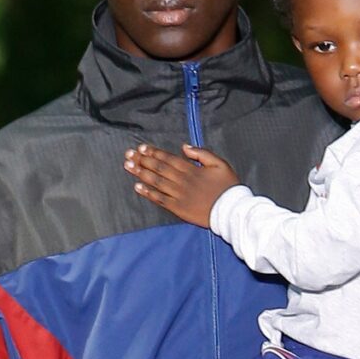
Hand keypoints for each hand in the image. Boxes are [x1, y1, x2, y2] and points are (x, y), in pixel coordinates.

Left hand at [124, 142, 240, 227]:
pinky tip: (137, 187)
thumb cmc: (227, 186)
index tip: (141, 148)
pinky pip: (160, 199)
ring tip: (128, 166)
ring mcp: (178, 195)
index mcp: (191, 169)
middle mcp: (182, 181)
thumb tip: (184, 147)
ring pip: (156, 182)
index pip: (168, 158)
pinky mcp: (178, 208)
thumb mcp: (220, 164)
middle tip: (128, 154)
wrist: (231, 211)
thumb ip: (202, 153)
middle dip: (142, 160)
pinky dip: (148, 193)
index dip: (153, 152)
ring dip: (141, 173)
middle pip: (158, 168)